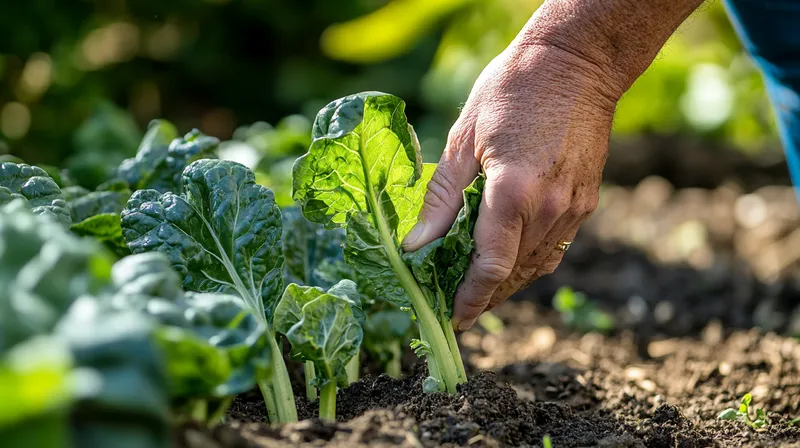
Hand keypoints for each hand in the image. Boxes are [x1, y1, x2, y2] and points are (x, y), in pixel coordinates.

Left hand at [402, 43, 618, 330]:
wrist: (577, 62)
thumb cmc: (512, 90)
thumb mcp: (463, 139)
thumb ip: (441, 199)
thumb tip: (415, 246)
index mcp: (514, 192)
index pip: (490, 267)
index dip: (470, 299)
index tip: (453, 318)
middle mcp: (550, 208)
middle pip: (514, 275)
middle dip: (485, 298)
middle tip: (458, 309)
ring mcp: (574, 207)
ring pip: (537, 266)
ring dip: (507, 283)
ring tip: (479, 291)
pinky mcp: (586, 201)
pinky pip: (556, 247)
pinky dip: (530, 262)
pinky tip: (510, 262)